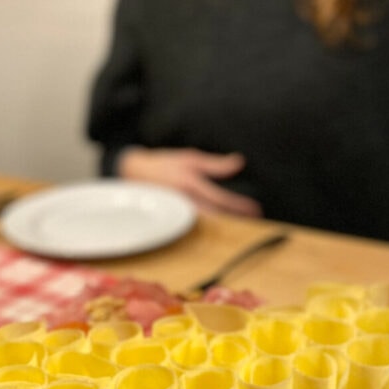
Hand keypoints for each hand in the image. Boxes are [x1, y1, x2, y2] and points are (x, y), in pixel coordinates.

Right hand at [118, 147, 262, 217]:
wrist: (132, 172)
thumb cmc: (164, 163)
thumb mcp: (191, 157)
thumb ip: (216, 164)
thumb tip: (239, 162)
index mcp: (190, 183)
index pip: (221, 199)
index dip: (239, 206)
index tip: (255, 210)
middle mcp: (184, 200)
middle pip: (216, 216)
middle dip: (236, 221)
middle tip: (254, 223)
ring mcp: (177, 212)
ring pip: (206, 224)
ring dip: (225, 227)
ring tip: (242, 229)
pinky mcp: (171, 218)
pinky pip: (194, 226)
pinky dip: (210, 229)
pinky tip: (220, 230)